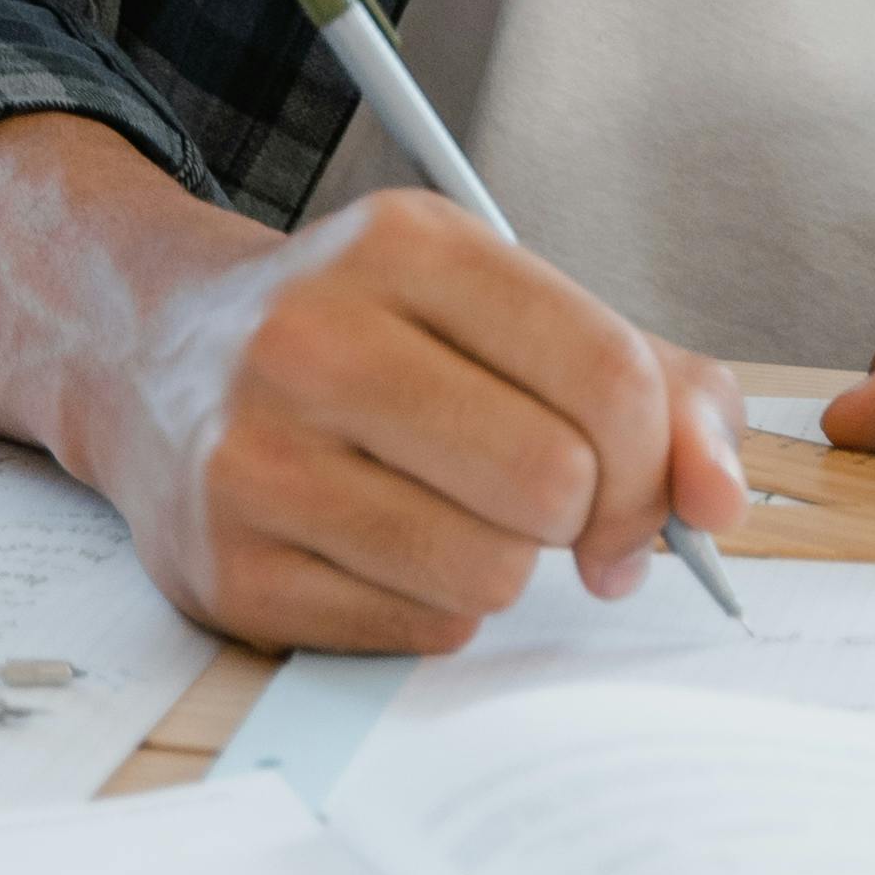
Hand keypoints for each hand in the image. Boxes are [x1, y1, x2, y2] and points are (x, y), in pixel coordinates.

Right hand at [105, 190, 750, 654]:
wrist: (154, 357)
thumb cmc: (371, 337)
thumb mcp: (505, 309)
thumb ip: (655, 388)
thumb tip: (720, 504)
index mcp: (406, 245)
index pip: (607, 375)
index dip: (659, 459)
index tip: (644, 489)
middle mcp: (314, 337)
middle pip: (554, 481)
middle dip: (583, 515)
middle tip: (553, 510)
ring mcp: (255, 456)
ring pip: (488, 571)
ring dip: (507, 565)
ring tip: (455, 515)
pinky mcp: (225, 567)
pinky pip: (416, 629)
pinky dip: (434, 606)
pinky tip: (387, 549)